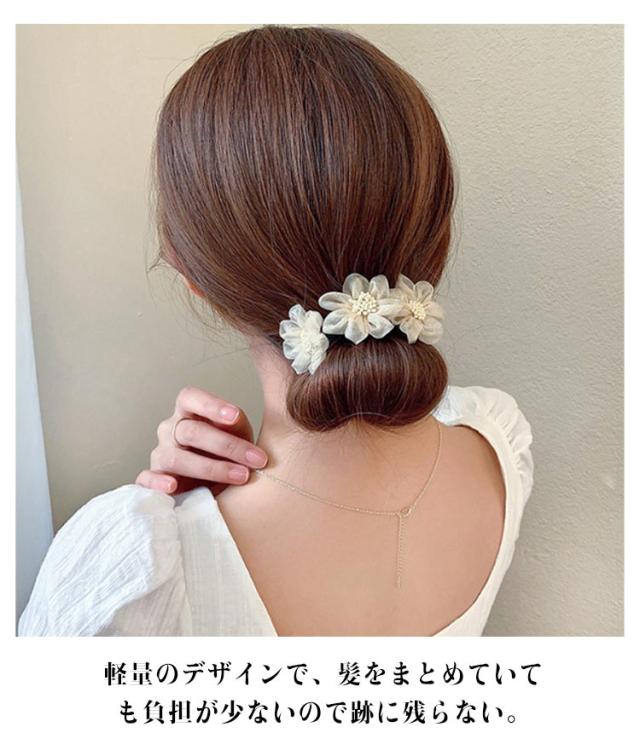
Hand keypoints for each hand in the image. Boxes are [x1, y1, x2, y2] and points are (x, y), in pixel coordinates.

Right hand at [135, 386, 267, 495]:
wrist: (219, 484)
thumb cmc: (228, 452)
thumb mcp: (238, 433)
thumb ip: (235, 423)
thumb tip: (233, 418)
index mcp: (188, 411)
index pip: (191, 398)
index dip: (211, 405)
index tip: (235, 416)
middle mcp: (170, 429)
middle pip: (191, 431)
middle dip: (227, 445)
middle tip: (257, 459)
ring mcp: (161, 454)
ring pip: (175, 457)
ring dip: (211, 468)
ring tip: (240, 476)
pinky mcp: (155, 479)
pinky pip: (147, 479)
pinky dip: (157, 482)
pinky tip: (172, 486)